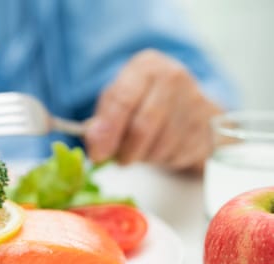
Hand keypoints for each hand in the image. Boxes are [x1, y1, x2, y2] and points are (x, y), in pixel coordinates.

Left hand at [84, 49, 222, 172]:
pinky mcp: (207, 126)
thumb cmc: (143, 99)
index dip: (108, 131)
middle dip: (125, 150)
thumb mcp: (117, 99)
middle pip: (143, 127)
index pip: (123, 100)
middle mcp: (173, 77)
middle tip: (117, 160)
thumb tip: (94, 143)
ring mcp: (194, 101)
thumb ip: (101, 120)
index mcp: (145, 66)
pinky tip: (158, 148)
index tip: (97, 154)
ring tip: (137, 150)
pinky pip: (177, 154)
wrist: (186, 101)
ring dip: (143, 156)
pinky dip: (161, 159)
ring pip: (160, 145)